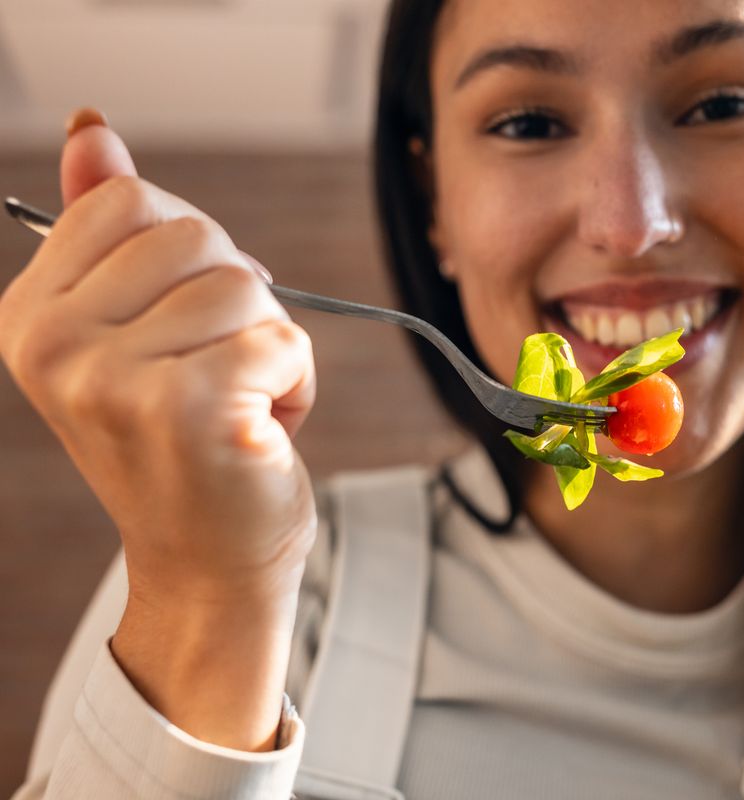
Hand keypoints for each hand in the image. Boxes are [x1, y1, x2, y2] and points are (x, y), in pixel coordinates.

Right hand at [0, 110, 317, 748]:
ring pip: (247, 286)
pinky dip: (299, 380)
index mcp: (30, 315)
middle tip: (217, 375)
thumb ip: (108, 230)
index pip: (128, 199)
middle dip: (237, 300)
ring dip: (270, 344)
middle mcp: (54, 346)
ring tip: (240, 406)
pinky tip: (265, 428)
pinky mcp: (189, 409)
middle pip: (196, 235)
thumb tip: (92, 128)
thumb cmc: (181, 444)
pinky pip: (284, 338)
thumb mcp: (132, 331)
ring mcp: (114, 379)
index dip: (189, 252)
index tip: (183, 324)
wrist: (209, 562)